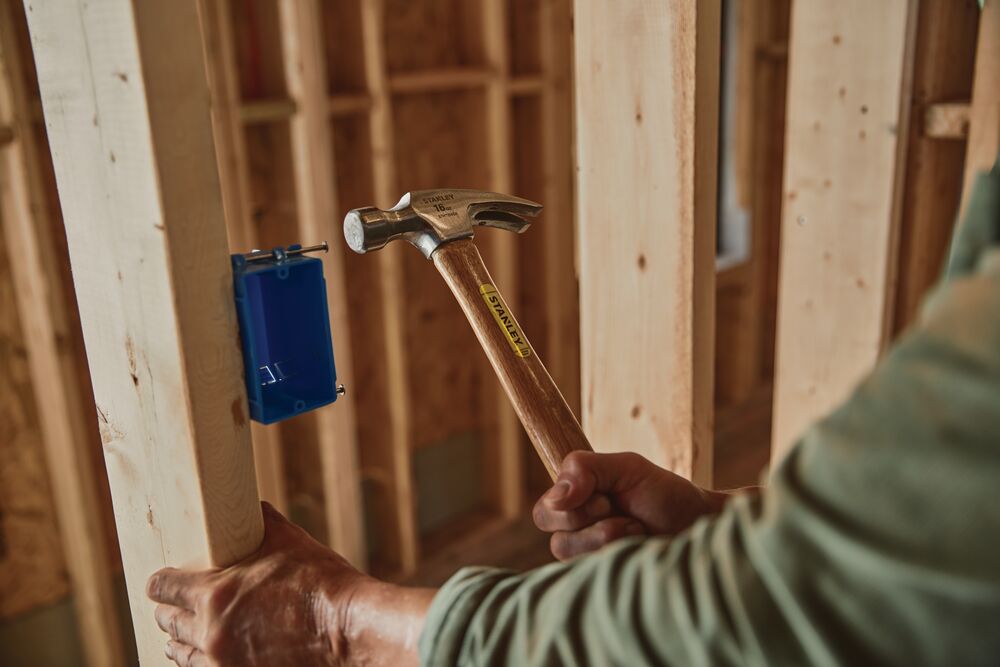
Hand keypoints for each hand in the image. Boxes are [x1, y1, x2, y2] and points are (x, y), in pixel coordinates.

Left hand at [147, 502, 364, 666]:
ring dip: (179, 642)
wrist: (347, 631)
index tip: (158, 581)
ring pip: (181, 655)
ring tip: (177, 638)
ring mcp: (223, 664)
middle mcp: (211, 633)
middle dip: (167, 612)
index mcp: (215, 595)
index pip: (164, 588)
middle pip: (169, 623)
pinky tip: (204, 658)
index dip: (159, 582)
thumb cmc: (321, 583)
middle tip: (169, 606)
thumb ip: (262, 523)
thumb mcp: (289, 541)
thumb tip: (254, 508)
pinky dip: (200, 663)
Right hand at [533, 451, 735, 560]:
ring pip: (568, 550)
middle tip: (623, 511)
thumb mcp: (627, 467)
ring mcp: (589, 558)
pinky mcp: (602, 578)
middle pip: (552, 530)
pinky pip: (588, 568)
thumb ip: (584, 468)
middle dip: (591, 516)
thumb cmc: (664, 495)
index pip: (545, 509)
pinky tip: (636, 547)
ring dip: (607, 534)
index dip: (571, 501)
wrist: (698, 525)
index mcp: (576, 502)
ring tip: (636, 529)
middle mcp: (576, 532)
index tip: (607, 495)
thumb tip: (555, 498)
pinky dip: (616, 551)